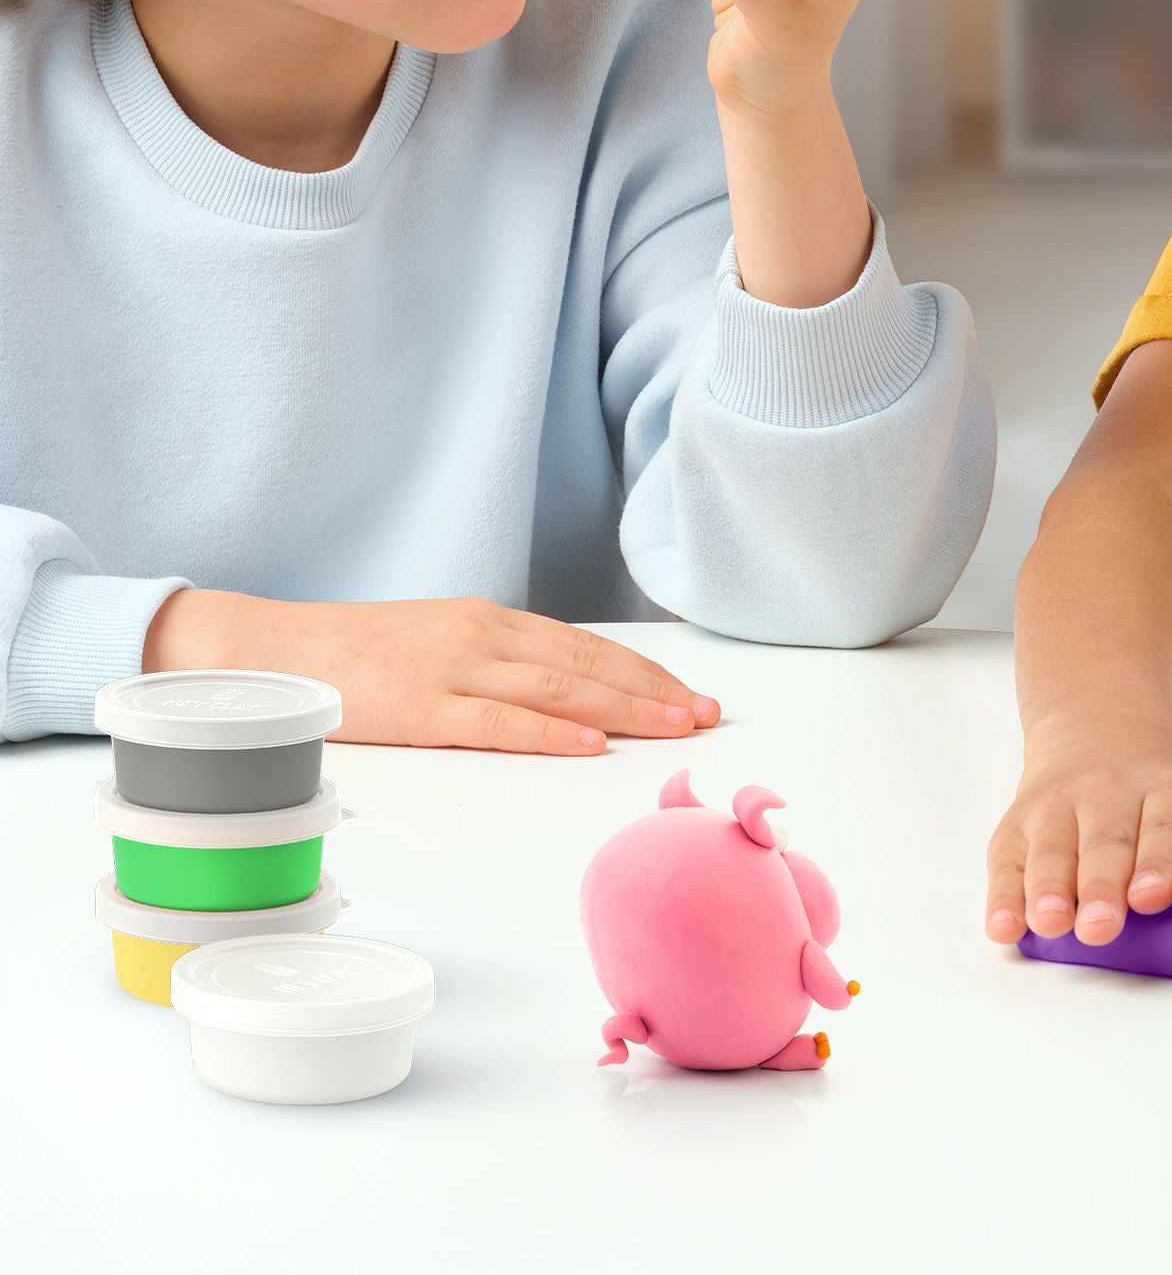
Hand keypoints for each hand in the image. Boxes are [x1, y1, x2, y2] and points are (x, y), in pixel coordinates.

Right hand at [141, 587, 720, 754]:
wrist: (273, 649)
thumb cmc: (357, 655)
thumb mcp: (439, 642)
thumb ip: (496, 662)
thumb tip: (561, 695)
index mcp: (491, 620)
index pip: (586, 647)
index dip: (643, 671)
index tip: (690, 693)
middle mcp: (483, 636)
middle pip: (586, 665)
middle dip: (653, 690)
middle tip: (705, 714)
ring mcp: (453, 669)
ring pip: (558, 689)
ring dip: (623, 709)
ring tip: (673, 726)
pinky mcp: (422, 707)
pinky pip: (498, 720)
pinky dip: (550, 733)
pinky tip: (590, 745)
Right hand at [985, 716, 1171, 945]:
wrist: (1099, 740)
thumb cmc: (1162, 806)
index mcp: (1169, 792)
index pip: (1166, 828)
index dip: (1158, 862)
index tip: (1152, 897)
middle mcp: (1110, 791)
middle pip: (1107, 842)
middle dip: (1102, 887)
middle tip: (1101, 927)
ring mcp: (1058, 805)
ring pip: (1053, 848)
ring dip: (1050, 889)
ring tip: (1052, 922)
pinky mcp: (1017, 824)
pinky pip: (1007, 861)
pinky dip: (1003, 896)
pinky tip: (1003, 926)